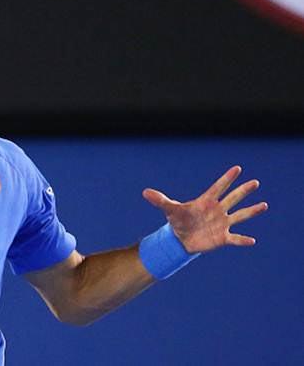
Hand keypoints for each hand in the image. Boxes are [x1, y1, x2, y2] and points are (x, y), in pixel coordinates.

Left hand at [142, 166, 267, 253]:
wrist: (181, 239)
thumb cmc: (178, 221)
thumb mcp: (169, 210)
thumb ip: (160, 201)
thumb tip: (145, 192)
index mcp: (206, 201)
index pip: (218, 187)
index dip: (227, 179)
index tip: (237, 168)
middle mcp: (217, 210)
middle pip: (232, 198)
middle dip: (243, 191)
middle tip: (255, 182)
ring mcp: (222, 223)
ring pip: (239, 216)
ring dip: (251, 211)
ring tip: (263, 205)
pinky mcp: (223, 237)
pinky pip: (235, 238)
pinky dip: (242, 240)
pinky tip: (252, 240)